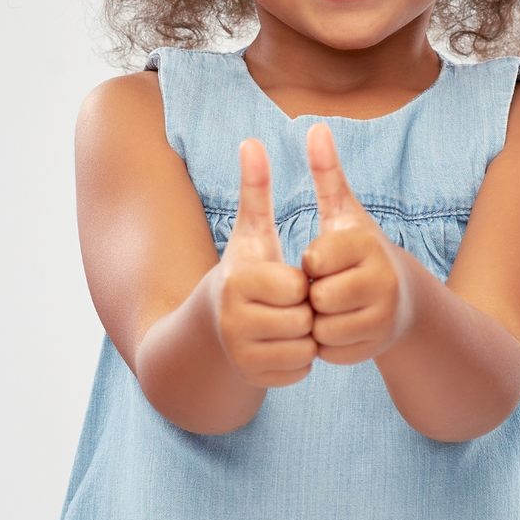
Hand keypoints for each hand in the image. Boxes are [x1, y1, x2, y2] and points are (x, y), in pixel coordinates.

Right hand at [211, 138, 315, 386]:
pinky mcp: (252, 379)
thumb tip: (252, 140)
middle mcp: (233, 322)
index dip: (301, 281)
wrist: (213, 327)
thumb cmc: (243, 271)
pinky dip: (300, 359)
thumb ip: (255, 190)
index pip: (297, 286)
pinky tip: (283, 343)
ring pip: (305, 348)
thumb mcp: (250, 233)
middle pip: (304, 318)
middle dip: (306, 309)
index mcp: (236, 282)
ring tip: (287, 321)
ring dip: (306, 335)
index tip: (288, 277)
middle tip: (289, 303)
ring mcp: (241, 355)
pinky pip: (301, 371)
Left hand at [301, 123, 409, 365]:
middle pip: (316, 297)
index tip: (321, 260)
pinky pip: (329, 351)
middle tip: (327, 286)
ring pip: (321, 327)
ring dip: (317, 320)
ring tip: (331, 306)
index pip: (313, 260)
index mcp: (367, 246)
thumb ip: (328, 173)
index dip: (310, 263)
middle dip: (312, 295)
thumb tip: (315, 126)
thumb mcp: (345, 214)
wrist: (401, 300)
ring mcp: (381, 317)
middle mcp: (381, 282)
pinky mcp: (376, 347)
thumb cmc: (361, 252)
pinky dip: (326, 343)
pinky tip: (338, 327)